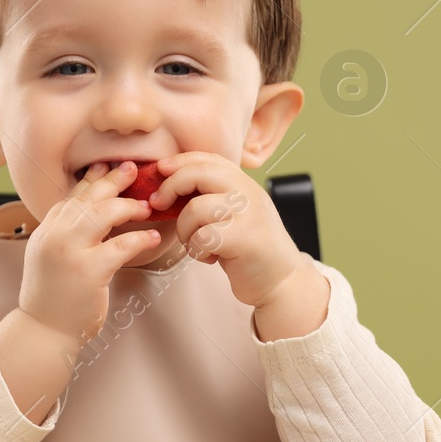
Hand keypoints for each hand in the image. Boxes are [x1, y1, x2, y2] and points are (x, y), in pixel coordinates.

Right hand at [17, 161, 159, 341]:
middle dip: (113, 180)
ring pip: (103, 214)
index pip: (72, 196)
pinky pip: (120, 246)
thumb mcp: (51, 257)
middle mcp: (55, 236)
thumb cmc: (53, 297)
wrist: (42, 329)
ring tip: (147, 207)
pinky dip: (140, 239)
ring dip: (128, 206)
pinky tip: (153, 237)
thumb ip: (65, 234)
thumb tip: (90, 215)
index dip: (92, 179)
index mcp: (47, 231)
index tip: (108, 167)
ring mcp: (70, 252)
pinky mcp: (88, 271)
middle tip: (134, 170)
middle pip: (88, 198)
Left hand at [147, 152, 307, 311]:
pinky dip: (196, 250)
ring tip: (195, 244)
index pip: (208, 159)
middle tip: (158, 204)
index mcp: (245, 184)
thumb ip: (213, 196)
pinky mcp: (245, 238)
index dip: (180, 161)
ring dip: (184, 230)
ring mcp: (249, 214)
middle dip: (171, 186)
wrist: (282, 282)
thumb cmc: (249, 251)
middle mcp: (249, 193)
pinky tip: (209, 258)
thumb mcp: (234, 214)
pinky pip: (202, 236)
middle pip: (199, 173)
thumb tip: (169, 182)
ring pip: (195, 208)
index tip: (160, 170)